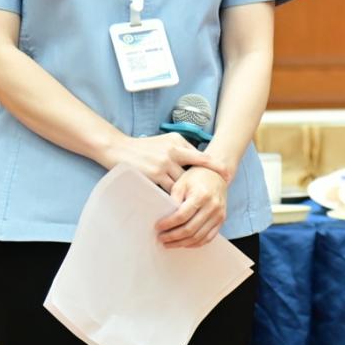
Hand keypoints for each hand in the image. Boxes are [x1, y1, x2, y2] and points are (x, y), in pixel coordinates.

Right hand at [108, 133, 222, 192]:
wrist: (118, 149)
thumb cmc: (144, 146)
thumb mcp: (166, 141)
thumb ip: (182, 147)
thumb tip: (199, 157)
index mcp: (176, 143)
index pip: (199, 155)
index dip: (213, 165)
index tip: (226, 173)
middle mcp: (171, 153)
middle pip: (190, 174)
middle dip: (196, 184)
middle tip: (207, 193)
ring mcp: (162, 165)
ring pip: (180, 185)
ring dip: (183, 193)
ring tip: (191, 203)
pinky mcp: (152, 176)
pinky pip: (166, 190)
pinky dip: (171, 196)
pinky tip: (174, 203)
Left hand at [155, 166, 228, 247]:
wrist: (217, 174)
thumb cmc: (196, 178)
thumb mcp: (181, 184)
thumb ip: (174, 200)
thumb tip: (165, 219)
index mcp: (202, 195)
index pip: (182, 216)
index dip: (168, 224)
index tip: (158, 227)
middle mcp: (213, 206)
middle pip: (190, 229)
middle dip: (172, 236)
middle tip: (161, 238)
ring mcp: (219, 215)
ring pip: (198, 237)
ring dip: (181, 243)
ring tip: (169, 243)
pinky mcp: (221, 220)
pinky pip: (208, 238)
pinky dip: (194, 244)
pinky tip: (184, 243)